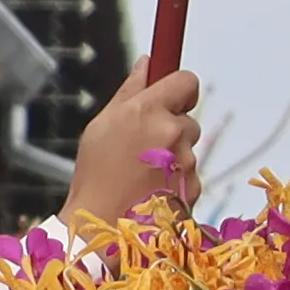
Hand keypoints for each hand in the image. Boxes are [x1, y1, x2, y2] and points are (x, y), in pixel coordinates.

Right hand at [69, 67, 205, 219]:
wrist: (101, 227)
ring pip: (188, 150)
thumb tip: (147, 63)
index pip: (188, 81)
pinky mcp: (193, 189)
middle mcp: (172, 133)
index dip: (181, 88)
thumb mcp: (103, 124)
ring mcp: (185, 163)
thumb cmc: (96, 173)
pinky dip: (176, 182)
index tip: (172, 98)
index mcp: (148, 110)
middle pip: (188, 120)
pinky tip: (151, 191)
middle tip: (143, 148)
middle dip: (171, 129)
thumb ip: (130, 91)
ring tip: (141, 175)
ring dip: (172, 158)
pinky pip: (190, 176)